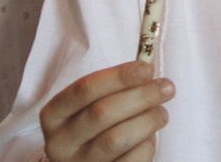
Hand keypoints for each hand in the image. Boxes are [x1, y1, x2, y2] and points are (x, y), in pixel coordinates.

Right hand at [39, 61, 173, 161]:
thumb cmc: (91, 129)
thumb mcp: (87, 107)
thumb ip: (111, 89)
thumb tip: (146, 69)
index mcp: (53, 115)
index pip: (85, 89)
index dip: (119, 76)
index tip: (146, 69)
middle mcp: (60, 142)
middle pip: (102, 112)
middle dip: (141, 96)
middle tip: (166, 88)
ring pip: (117, 139)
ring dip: (147, 120)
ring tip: (161, 113)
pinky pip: (129, 161)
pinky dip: (146, 146)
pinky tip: (149, 137)